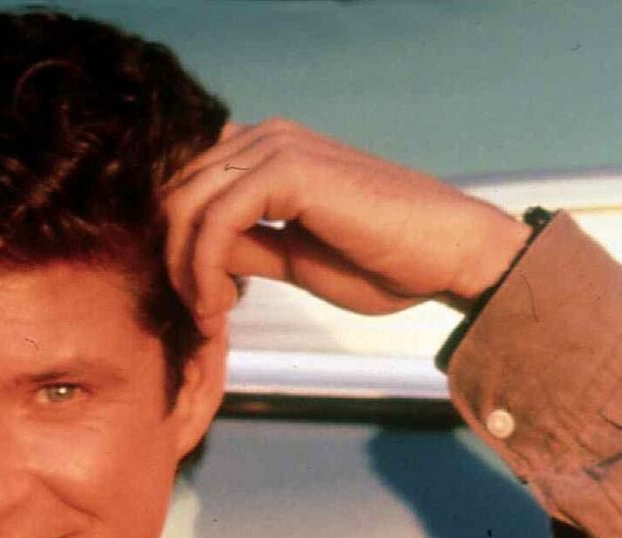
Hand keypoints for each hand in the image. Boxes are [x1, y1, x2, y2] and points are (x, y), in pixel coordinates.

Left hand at [163, 119, 530, 333]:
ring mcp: (276, 146)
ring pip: (187, 206)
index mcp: (266, 151)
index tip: (200, 305)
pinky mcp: (288, 170)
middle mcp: (265, 137)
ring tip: (212, 316)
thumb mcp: (292, 255)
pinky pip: (215, 220)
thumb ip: (244, 246)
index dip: (177, 246)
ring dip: (185, 272)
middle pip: (176, 194)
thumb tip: (193, 257)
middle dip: (174, 262)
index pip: (187, 188)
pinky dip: (205, 269)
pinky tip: (222, 305)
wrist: (447, 256)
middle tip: (201, 317)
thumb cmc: (381, 261)